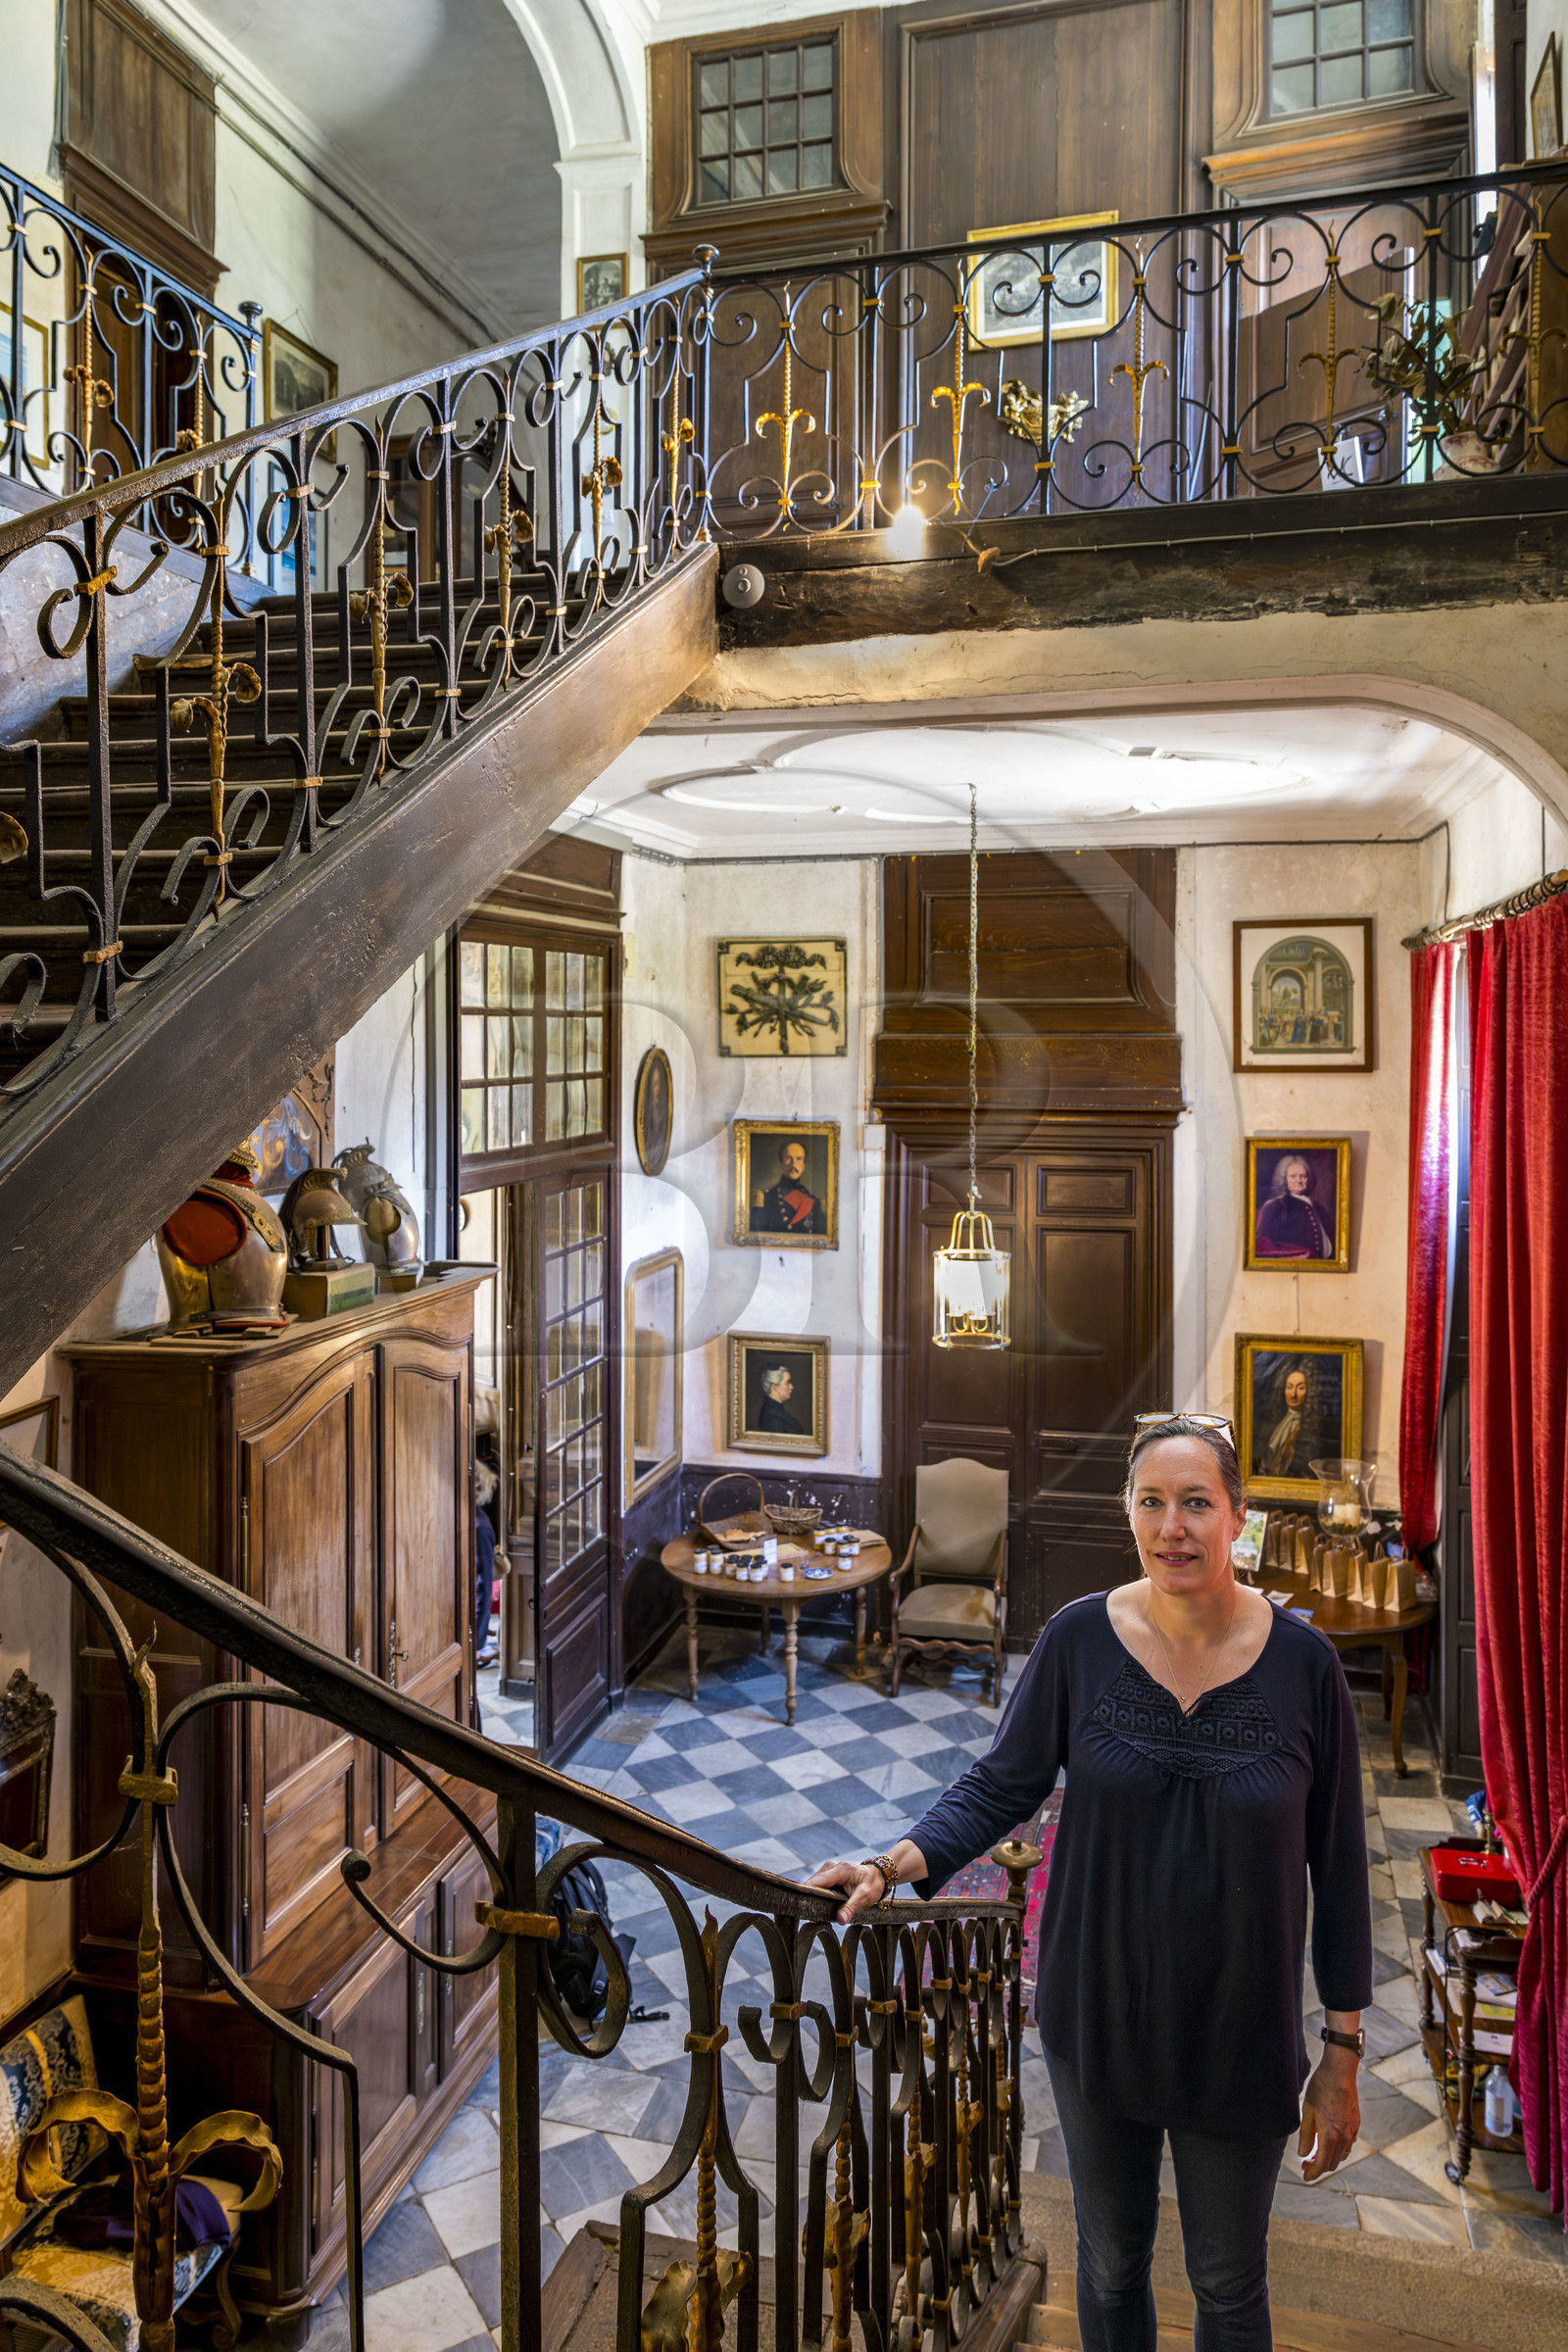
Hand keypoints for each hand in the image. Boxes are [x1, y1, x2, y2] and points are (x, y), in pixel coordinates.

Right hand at [806, 1858, 888, 1923]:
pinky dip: (816, 1894)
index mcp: (840, 1870)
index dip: (807, 1893)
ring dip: (811, 1896)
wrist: (878, 1876)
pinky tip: (816, 1905)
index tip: (800, 1905)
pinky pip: (817, 1885)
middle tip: (806, 1914)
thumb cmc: (872, 1884)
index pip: (817, 1882)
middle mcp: (831, 1867)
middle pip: (812, 1883)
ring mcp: (828, 1870)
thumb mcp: (865, 1897)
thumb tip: (840, 1919)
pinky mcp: (827, 1875)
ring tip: (811, 1911)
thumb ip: (851, 1908)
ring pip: (813, 1884)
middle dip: (808, 1897)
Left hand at [1298, 2052, 1359, 2180]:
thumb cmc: (1320, 2090)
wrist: (1340, 2072)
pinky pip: (1348, 2145)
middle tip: (1306, 2164)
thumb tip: (1303, 2154)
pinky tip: (1329, 2142)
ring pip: (1341, 2155)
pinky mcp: (1356, 2125)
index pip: (1322, 2164)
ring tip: (1315, 2153)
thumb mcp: (1307, 2112)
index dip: (1313, 2173)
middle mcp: (1344, 2137)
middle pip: (1332, 2163)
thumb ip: (1305, 2136)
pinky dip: (1338, 2149)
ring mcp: (1352, 2131)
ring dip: (1329, 2158)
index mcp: (1330, 2135)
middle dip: (1319, 2167)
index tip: (1305, 2177)